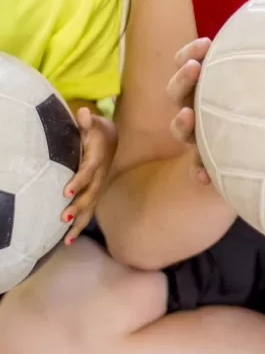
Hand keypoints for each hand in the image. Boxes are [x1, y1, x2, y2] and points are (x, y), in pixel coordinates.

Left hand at [61, 106, 117, 243]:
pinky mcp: (96, 193)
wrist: (112, 139)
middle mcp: (100, 176)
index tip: (65, 192)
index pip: (88, 172)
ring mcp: (99, 186)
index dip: (79, 181)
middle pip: (90, 194)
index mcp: (97, 159)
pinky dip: (79, 226)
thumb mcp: (93, 123)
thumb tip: (83, 112)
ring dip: (79, 222)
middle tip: (62, 217)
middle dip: (77, 206)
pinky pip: (89, 211)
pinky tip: (67, 241)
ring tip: (67, 239)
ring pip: (90, 207)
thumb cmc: (97, 131)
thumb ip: (87, 121)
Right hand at [166, 37, 211, 184]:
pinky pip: (197, 169)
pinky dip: (199, 172)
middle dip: (183, 80)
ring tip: (189, 117)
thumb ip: (262, 55)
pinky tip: (205, 177)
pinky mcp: (211, 160)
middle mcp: (198, 106)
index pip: (187, 62)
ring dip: (182, 122)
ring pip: (180, 128)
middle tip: (194, 68)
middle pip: (177, 92)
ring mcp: (201, 133)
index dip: (190, 52)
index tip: (206, 43)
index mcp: (206, 81)